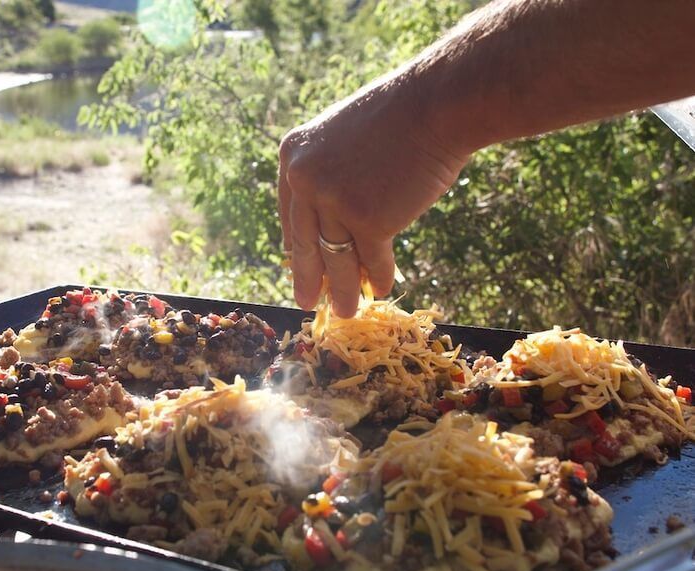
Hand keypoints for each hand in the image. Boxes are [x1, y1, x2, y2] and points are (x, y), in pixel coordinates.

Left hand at [278, 70, 470, 316]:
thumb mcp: (343, 137)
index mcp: (292, 157)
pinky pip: (371, 259)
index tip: (300, 267)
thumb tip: (330, 224)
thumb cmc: (398, 117)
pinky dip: (379, 276)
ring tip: (346, 311)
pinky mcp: (369, 221)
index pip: (289, 214)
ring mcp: (334, 202)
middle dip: (309, 278)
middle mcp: (305, 180)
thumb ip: (329, 174)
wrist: (435, 105)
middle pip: (305, 242)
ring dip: (344, 291)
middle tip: (307, 302)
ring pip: (336, 259)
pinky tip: (383, 289)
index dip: (297, 245)